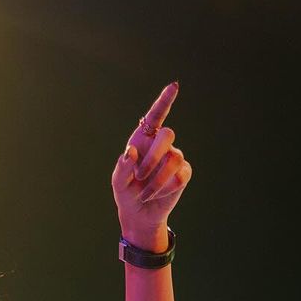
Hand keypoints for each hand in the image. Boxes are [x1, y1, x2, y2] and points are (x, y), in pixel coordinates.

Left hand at [111, 82, 192, 247]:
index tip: (174, 86)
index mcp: (143, 140)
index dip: (165, 101)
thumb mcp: (118, 183)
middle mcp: (161, 145)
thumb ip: (122, 168)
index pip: (156, 116)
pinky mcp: (183, 173)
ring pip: (173, 159)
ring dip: (157, 179)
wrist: (139, 214)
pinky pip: (179, 176)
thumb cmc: (126, 193)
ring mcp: (174, 157)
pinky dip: (164, 189)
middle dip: (153, 157)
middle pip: (168, 134)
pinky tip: (156, 195)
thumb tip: (131, 152)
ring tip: (145, 193)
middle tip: (140, 176)